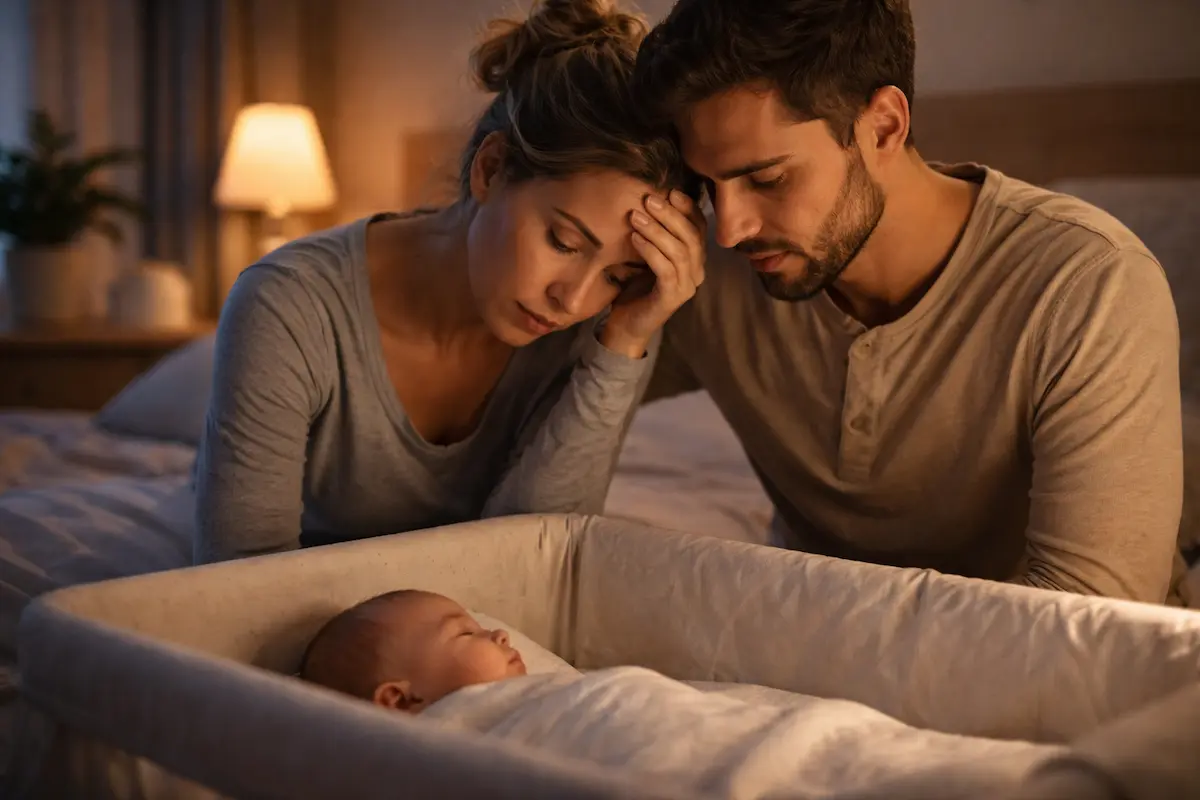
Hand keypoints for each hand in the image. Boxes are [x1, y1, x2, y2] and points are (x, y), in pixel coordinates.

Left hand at [601, 189, 706, 358]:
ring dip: (658, 230)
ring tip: (636, 217)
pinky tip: (635, 238)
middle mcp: (696, 272)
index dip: (688, 208)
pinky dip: (651, 251)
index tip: (670, 191)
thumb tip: (648, 198)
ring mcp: (687, 286)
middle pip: (692, 236)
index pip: (699, 228)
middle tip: (649, 199)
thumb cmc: (635, 286)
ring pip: (680, 251)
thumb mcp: (646, 253)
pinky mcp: (672, 298)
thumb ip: (654, 232)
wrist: (626, 325)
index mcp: (695, 259)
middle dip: (671, 215)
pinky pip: (666, 269)